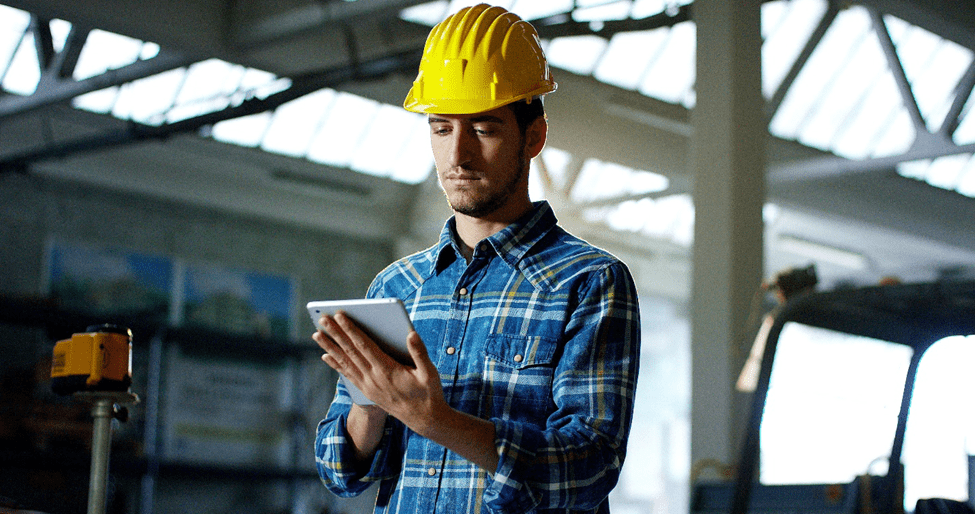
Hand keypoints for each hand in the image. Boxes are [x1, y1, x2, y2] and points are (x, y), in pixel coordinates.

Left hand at [313, 312, 448, 430]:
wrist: (424, 420)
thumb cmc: (429, 393)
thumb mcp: (430, 373)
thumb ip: (420, 353)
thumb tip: (410, 334)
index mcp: (387, 370)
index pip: (364, 345)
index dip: (351, 329)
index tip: (340, 316)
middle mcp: (373, 378)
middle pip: (350, 351)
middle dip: (336, 333)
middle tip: (323, 318)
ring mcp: (368, 386)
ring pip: (345, 362)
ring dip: (330, 347)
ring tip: (317, 334)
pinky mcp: (367, 391)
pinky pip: (347, 375)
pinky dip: (336, 364)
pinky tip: (326, 356)